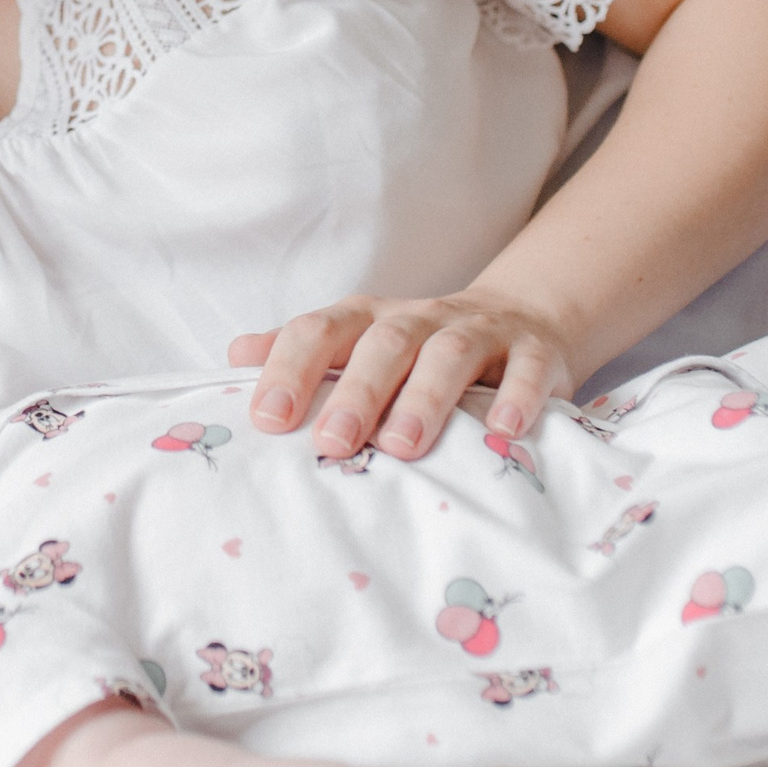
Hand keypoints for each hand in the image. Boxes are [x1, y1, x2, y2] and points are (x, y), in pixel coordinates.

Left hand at [232, 289, 574, 459]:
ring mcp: (479, 332)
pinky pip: (527, 369)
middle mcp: (420, 319)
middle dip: (356, 392)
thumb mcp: (358, 343)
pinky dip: (517, 396)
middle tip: (332, 444)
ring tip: (402, 446)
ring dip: (425, 398)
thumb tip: (234, 355)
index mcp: (368, 320)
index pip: (320, 330)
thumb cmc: (417, 350)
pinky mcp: (534, 353)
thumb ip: (301, 352)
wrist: (518, 320)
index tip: (268, 419)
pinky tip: (504, 430)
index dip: (291, 368)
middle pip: (384, 344)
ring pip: (449, 354)